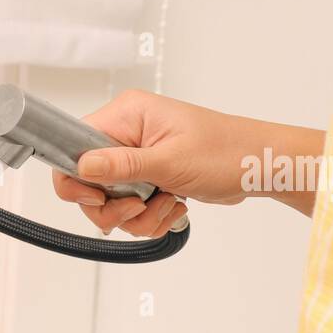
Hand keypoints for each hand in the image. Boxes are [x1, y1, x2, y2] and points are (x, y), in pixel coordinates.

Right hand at [52, 90, 319, 233]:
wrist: (259, 166)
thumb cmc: (227, 152)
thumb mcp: (170, 160)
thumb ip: (121, 165)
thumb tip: (81, 167)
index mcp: (126, 115)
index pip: (73, 145)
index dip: (76, 178)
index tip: (97, 197)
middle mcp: (125, 133)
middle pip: (87, 182)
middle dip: (113, 207)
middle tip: (140, 208)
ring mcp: (135, 156)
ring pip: (109, 202)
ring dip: (136, 216)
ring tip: (166, 205)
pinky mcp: (146, 176)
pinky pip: (129, 209)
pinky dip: (148, 217)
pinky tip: (173, 206)